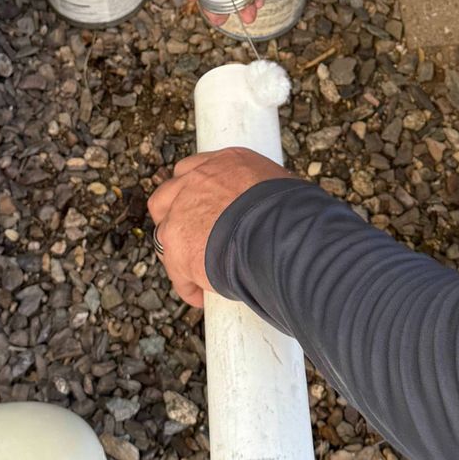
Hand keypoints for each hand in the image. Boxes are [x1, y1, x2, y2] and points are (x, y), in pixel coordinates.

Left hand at [148, 147, 292, 305]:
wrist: (278, 233)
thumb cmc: (293, 211)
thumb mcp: (279, 186)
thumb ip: (261, 192)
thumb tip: (274, 208)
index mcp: (225, 162)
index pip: (195, 169)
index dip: (195, 190)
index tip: (202, 205)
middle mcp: (198, 180)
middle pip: (167, 195)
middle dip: (172, 213)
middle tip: (187, 232)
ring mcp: (182, 212)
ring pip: (164, 232)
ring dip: (177, 250)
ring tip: (196, 268)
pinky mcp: (177, 246)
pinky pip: (177, 271)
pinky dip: (189, 285)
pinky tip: (203, 296)